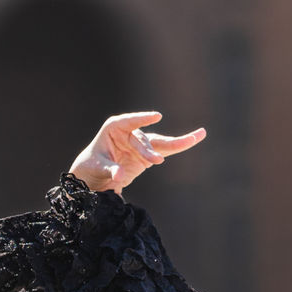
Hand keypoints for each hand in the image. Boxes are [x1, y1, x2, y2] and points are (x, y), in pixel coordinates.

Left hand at [68, 111, 204, 194]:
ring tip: (198, 136)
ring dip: (178, 142)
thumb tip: (120, 175)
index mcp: (114, 128)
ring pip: (160, 143)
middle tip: (156, 161)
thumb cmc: (92, 165)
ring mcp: (141, 143)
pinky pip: (165, 150)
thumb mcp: (98, 167)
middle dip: (150, 150)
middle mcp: (130, 132)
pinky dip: (179, 146)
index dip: (142, 119)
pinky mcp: (148, 154)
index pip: (129, 122)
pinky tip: (196, 137)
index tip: (156, 116)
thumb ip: (110, 169)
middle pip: (145, 140)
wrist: (94, 173)